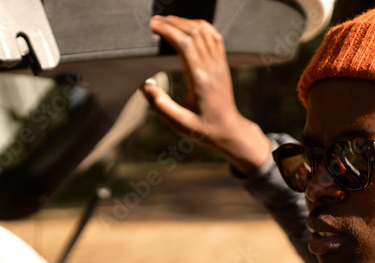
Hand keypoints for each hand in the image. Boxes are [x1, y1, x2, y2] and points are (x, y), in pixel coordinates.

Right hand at [143, 15, 272, 174]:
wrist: (229, 130)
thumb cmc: (204, 129)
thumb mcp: (179, 124)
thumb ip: (161, 106)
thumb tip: (144, 86)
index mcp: (200, 79)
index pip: (185, 44)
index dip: (168, 30)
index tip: (153, 25)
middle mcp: (212, 67)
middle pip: (193, 32)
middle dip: (173, 22)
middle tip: (155, 21)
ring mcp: (219, 64)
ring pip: (204, 31)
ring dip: (185, 22)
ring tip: (168, 21)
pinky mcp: (222, 64)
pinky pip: (214, 36)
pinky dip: (201, 26)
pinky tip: (189, 26)